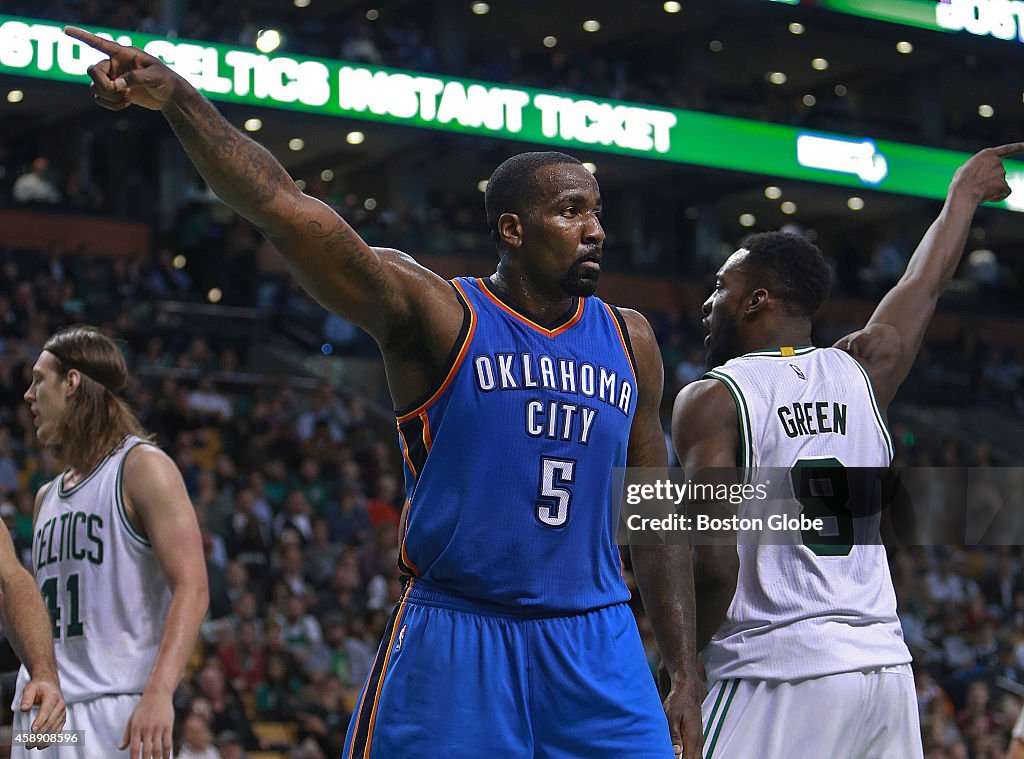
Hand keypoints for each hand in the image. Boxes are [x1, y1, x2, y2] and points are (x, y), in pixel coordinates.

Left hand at [20, 675, 65, 746]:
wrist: (50, 685)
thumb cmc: (39, 687)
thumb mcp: (30, 688)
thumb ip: (27, 698)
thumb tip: (24, 709)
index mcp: (53, 697)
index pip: (47, 711)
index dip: (40, 722)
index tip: (32, 731)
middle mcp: (60, 705)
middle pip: (51, 721)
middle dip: (40, 734)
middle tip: (28, 743)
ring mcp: (63, 712)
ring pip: (55, 728)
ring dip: (44, 738)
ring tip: (32, 746)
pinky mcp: (62, 718)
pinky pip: (58, 730)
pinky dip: (51, 738)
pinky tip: (43, 745)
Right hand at [63, 26, 180, 110]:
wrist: (170, 96)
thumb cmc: (166, 80)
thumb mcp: (155, 76)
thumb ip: (136, 78)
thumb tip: (117, 85)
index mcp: (123, 54)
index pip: (99, 44)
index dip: (82, 37)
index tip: (65, 30)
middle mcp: (114, 65)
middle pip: (92, 71)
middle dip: (103, 84)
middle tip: (120, 91)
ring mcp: (112, 79)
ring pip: (93, 88)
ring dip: (108, 96)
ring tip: (127, 97)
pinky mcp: (114, 93)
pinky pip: (100, 99)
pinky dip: (110, 104)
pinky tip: (126, 103)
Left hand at [120, 691, 173, 758]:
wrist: (158, 693)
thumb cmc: (143, 707)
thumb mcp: (131, 720)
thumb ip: (126, 735)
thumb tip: (121, 748)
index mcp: (136, 728)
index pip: (134, 748)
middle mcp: (146, 729)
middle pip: (146, 751)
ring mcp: (158, 728)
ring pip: (157, 748)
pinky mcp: (168, 726)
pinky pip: (167, 742)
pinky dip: (167, 752)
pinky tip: (166, 757)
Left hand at [664, 681, 703, 758]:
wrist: (687, 689)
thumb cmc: (678, 700)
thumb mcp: (672, 716)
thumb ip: (674, 735)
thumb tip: (676, 752)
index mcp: (692, 737)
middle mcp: (698, 740)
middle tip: (668, 757)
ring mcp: (698, 738)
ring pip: (697, 757)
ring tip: (676, 756)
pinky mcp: (696, 736)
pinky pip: (696, 752)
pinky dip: (690, 756)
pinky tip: (682, 755)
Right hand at [951, 142, 1023, 203]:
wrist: (963, 191)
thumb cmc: (961, 181)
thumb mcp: (967, 168)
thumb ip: (979, 168)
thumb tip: (985, 177)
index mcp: (988, 154)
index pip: (1007, 149)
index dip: (1018, 147)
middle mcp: (998, 161)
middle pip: (999, 172)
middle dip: (990, 179)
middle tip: (977, 185)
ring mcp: (1002, 173)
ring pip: (1000, 183)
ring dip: (992, 188)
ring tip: (979, 191)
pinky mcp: (1004, 184)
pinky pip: (1005, 192)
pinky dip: (998, 196)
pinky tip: (988, 197)